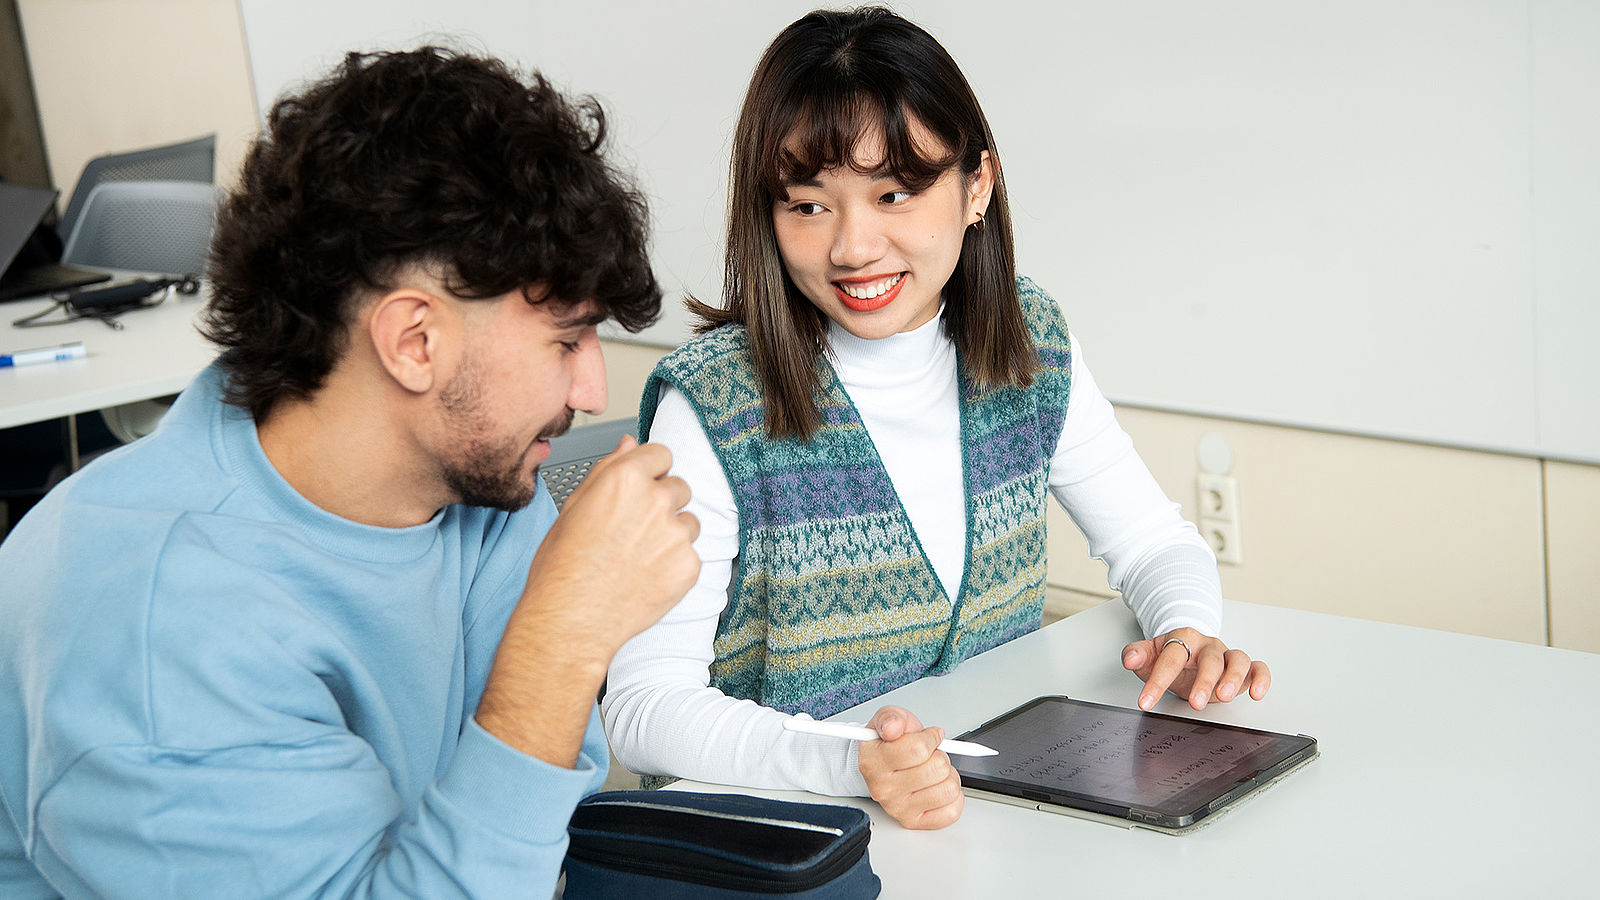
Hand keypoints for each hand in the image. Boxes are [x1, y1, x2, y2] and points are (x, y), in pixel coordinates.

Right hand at [477, 436, 698, 764]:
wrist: (570, 620)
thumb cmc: (562, 567)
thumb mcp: (575, 507)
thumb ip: (608, 470)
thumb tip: (630, 445)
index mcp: (626, 478)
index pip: (661, 454)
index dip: (650, 472)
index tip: (642, 488)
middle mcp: (657, 500)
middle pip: (679, 487)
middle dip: (662, 503)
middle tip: (634, 530)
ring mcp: (676, 535)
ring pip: (688, 522)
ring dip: (671, 534)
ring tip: (637, 557)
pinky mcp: (689, 566)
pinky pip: (691, 555)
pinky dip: (674, 565)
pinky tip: (645, 577)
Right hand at [857, 706, 963, 829]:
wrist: (881, 764)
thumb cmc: (888, 743)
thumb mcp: (888, 719)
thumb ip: (891, 718)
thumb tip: (893, 727)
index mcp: (873, 763)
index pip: (919, 749)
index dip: (931, 737)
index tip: (929, 736)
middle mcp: (883, 789)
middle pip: (937, 769)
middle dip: (939, 756)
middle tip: (928, 756)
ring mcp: (898, 808)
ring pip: (949, 789)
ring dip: (947, 776)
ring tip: (933, 771)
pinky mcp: (913, 821)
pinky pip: (951, 811)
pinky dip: (953, 798)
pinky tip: (938, 787)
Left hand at [1121, 628, 1270, 711]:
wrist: (1189, 649)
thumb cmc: (1170, 654)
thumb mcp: (1149, 654)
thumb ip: (1136, 654)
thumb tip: (1129, 659)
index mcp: (1183, 637)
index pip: (1171, 658)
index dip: (1157, 681)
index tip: (1146, 702)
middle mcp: (1207, 645)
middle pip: (1210, 659)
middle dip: (1204, 681)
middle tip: (1195, 703)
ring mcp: (1226, 654)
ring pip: (1237, 660)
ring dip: (1233, 679)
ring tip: (1224, 697)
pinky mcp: (1244, 667)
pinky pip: (1258, 667)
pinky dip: (1261, 678)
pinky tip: (1255, 693)